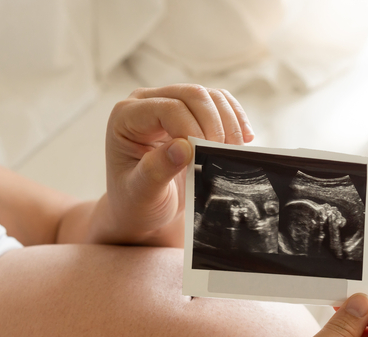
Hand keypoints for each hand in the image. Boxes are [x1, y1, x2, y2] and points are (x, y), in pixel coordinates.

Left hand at [99, 85, 254, 244]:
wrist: (142, 209)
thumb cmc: (135, 202)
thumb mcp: (141, 194)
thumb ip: (156, 171)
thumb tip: (182, 147)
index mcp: (125, 117)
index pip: (167, 107)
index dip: (191, 128)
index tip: (202, 157)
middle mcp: (145, 103)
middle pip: (192, 95)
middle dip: (214, 124)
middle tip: (223, 155)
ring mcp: (169, 103)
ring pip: (209, 96)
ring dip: (228, 122)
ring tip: (232, 152)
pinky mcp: (189, 112)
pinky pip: (218, 103)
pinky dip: (234, 119)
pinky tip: (241, 140)